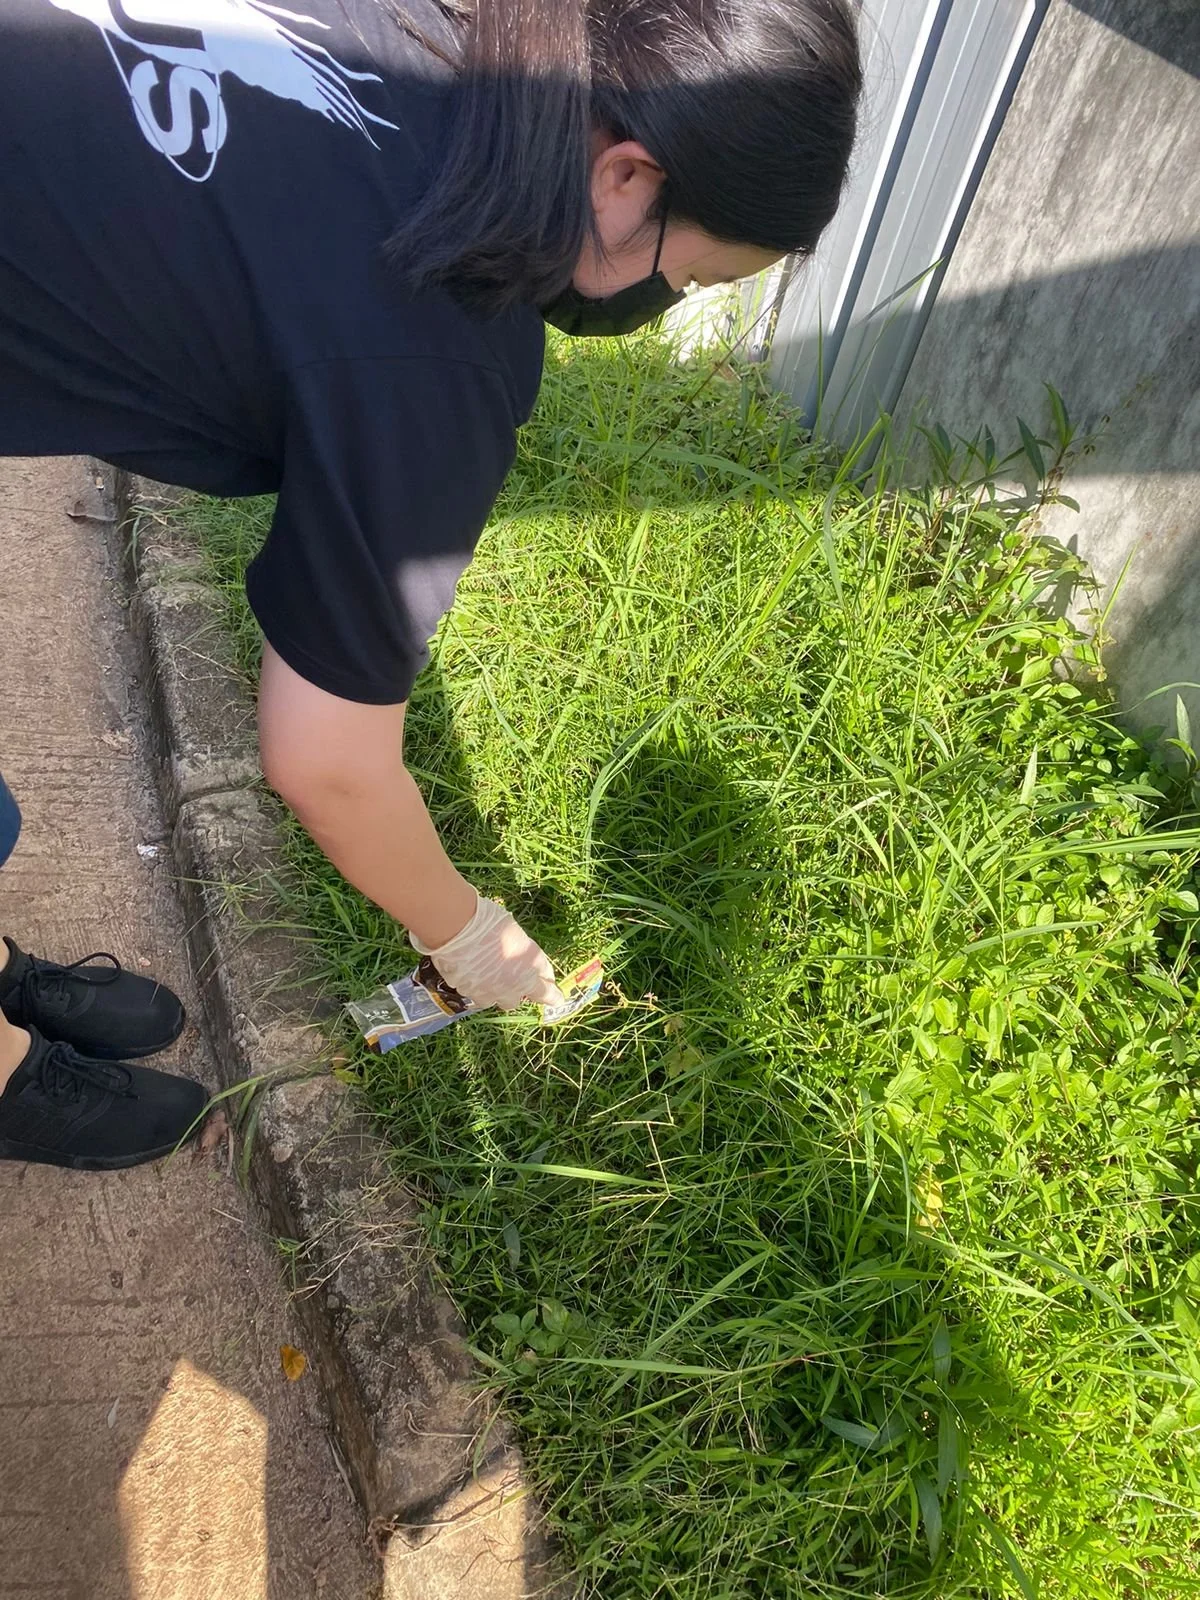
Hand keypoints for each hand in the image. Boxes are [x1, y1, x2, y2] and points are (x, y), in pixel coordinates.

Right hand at [410, 893, 563, 1011]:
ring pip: (494, 1000)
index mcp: (528, 973)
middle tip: (511, 976)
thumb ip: (530, 958)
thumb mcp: (520, 938)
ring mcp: (488, 993)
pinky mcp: (467, 993)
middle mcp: (510, 988)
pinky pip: (474, 994)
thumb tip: (537, 970)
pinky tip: (470, 970)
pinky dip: (475, 986)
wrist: (458, 928)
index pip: (546, 993)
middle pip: (517, 1001)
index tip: (557, 999)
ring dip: (494, 991)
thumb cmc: (492, 923)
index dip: (552, 996)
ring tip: (487, 973)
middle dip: (516, 991)